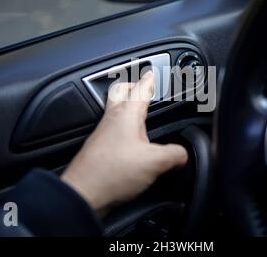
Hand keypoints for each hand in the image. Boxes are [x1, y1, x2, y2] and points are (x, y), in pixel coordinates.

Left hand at [61, 71, 187, 214]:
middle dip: (132, 84)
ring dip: (127, 104)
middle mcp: (112, 119)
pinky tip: (132, 139)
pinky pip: (113, 127)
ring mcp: (103, 133)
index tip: (152, 72)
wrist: (83, 193)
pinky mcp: (100, 147)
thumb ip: (175, 155)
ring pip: (115, 109)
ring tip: (140, 110)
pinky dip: (124, 125)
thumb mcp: (155, 163)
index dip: (150, 79)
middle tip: (142, 86)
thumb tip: (183, 154)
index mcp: (127, 114)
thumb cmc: (111, 173)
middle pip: (120, 91)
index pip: (141, 88)